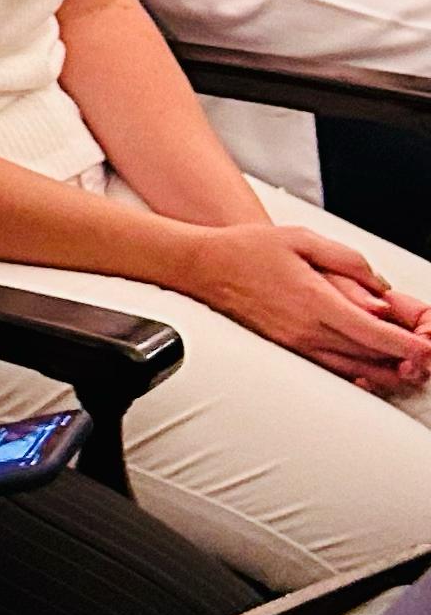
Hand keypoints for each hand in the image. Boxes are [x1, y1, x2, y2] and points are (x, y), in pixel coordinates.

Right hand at [187, 222, 430, 392]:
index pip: (371, 332)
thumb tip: (380, 286)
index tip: (425, 348)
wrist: (205, 267)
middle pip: (367, 356)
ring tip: (408, 372)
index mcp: (314, 300)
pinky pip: (330, 370)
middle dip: (402, 361)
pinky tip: (370, 372)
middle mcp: (306, 329)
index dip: (404, 344)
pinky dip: (356, 375)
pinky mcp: (287, 350)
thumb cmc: (249, 250)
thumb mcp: (304, 239)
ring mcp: (295, 344)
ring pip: (351, 369)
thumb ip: (349, 261)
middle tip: (424, 362)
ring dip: (383, 374)